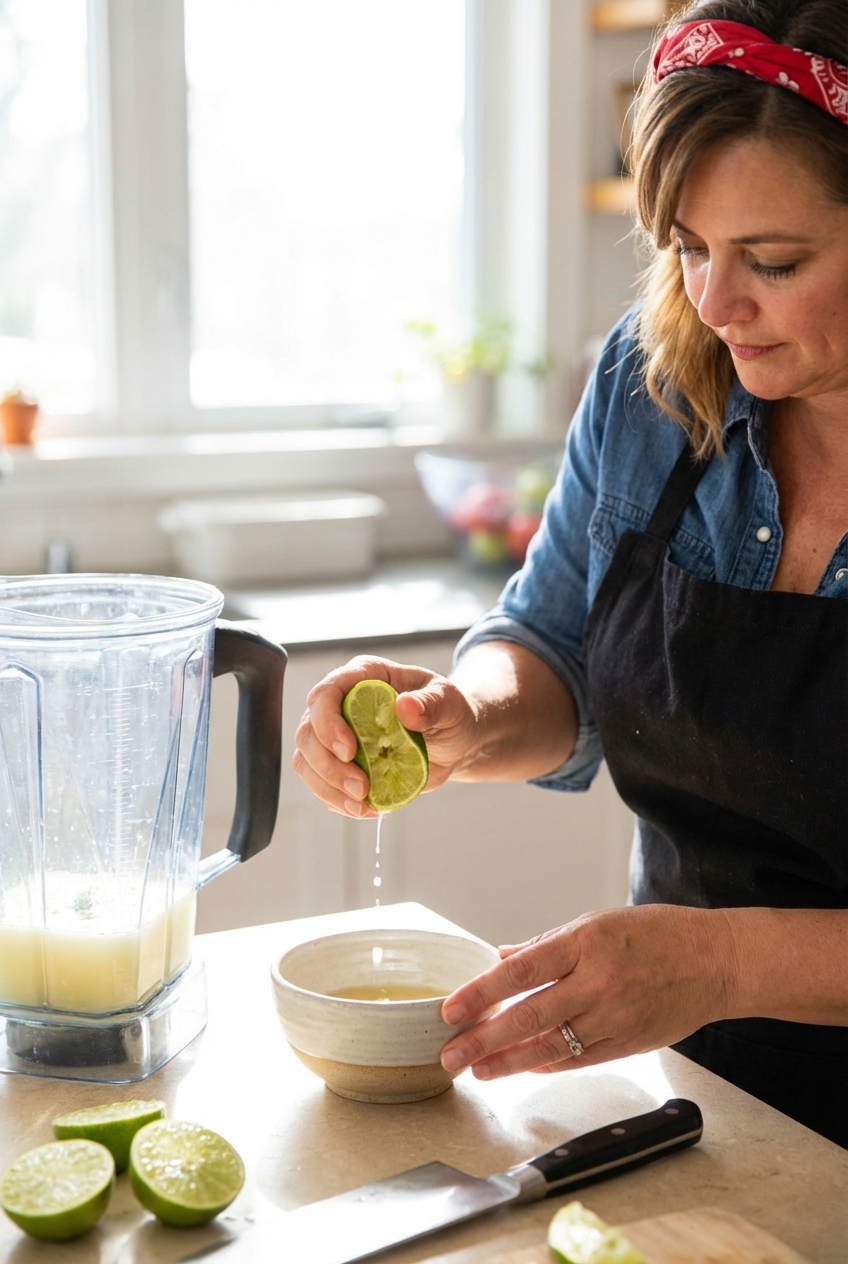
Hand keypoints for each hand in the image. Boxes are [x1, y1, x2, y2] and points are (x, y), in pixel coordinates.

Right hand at [291, 655, 478, 817]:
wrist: (455, 741)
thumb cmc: (451, 712)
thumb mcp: (450, 703)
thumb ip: (431, 704)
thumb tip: (405, 707)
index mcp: (364, 677)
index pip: (325, 694)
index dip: (327, 724)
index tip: (349, 752)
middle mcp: (342, 703)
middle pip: (308, 733)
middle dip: (328, 766)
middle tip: (361, 790)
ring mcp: (336, 735)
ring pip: (307, 762)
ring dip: (329, 788)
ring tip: (363, 805)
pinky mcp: (340, 764)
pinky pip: (321, 784)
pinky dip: (338, 801)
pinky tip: (367, 809)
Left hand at [439, 905, 735, 1077]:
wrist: (716, 961)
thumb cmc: (657, 935)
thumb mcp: (597, 923)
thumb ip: (547, 946)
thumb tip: (502, 958)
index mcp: (586, 942)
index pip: (521, 971)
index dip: (482, 993)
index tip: (451, 1009)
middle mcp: (598, 981)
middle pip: (529, 1016)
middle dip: (483, 1039)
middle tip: (450, 1053)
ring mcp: (614, 1017)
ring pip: (551, 1046)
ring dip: (508, 1061)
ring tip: (477, 1070)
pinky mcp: (628, 1044)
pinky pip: (578, 1060)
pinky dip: (546, 1065)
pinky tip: (521, 1067)